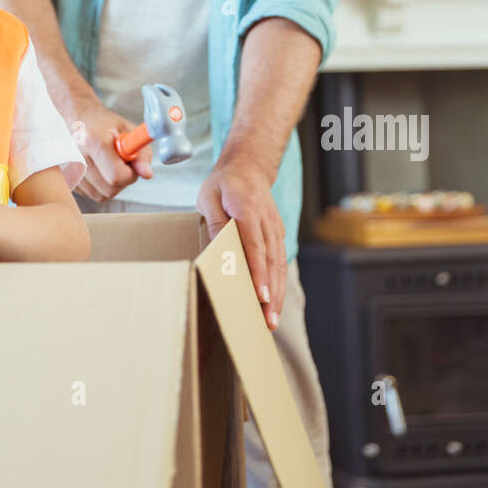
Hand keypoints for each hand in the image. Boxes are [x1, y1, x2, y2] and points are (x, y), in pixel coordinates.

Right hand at [70, 96, 153, 201]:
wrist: (78, 118)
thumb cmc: (104, 124)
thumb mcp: (128, 130)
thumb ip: (142, 153)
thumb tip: (147, 174)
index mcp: (93, 141)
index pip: (117, 176)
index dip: (130, 172)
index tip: (130, 160)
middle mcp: (77, 157)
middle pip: (109, 189)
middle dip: (122, 179)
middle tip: (120, 161)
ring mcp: (68, 170)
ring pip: (101, 195)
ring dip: (111, 183)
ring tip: (107, 163)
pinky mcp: (67, 179)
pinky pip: (91, 194)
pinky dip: (99, 185)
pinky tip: (97, 168)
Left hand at [196, 156, 286, 330]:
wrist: (248, 167)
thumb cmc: (223, 184)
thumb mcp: (208, 196)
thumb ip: (215, 221)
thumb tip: (219, 250)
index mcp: (248, 208)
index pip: (254, 245)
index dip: (258, 272)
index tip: (261, 296)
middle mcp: (266, 219)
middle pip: (271, 261)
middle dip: (272, 294)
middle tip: (268, 321)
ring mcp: (275, 226)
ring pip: (279, 263)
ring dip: (278, 293)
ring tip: (273, 320)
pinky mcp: (278, 233)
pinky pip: (280, 259)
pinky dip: (278, 282)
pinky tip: (274, 302)